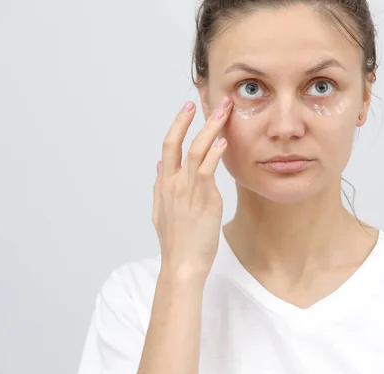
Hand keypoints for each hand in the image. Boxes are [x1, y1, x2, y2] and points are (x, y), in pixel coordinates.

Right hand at [152, 96, 232, 280]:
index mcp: (164, 184)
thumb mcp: (161, 211)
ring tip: (224, 112)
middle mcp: (173, 183)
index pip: (168, 146)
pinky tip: (224, 141)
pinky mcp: (205, 198)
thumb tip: (160, 165)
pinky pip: (209, 169)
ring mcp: (188, 189)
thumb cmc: (176, 241)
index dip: (177, 125)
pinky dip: (216, 153)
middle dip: (189, 118)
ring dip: (211, 127)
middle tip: (202, 100)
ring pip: (197, 150)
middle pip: (177, 142)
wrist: (182, 263)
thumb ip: (160, 186)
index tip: (187, 110)